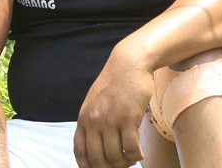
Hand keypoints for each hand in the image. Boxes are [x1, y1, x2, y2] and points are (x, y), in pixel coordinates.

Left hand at [74, 52, 153, 167]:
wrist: (129, 63)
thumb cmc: (115, 83)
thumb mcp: (94, 101)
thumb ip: (92, 122)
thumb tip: (96, 146)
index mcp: (84, 119)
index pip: (81, 153)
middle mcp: (94, 121)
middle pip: (97, 160)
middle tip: (120, 165)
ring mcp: (111, 120)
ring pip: (115, 157)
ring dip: (125, 163)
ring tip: (131, 159)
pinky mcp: (128, 118)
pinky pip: (131, 148)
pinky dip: (136, 156)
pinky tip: (140, 154)